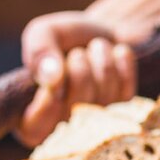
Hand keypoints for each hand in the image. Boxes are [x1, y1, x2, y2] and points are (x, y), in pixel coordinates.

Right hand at [17, 11, 147, 146]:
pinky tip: (114, 55)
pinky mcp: (125, 108)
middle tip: (77, 54)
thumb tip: (50, 76)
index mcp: (33, 118)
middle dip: (79, 67)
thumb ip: (38, 50)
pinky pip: (126, 84)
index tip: (55, 70)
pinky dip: (121, 60)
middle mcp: (66, 127)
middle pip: (77, 103)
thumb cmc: (64, 39)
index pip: (35, 129)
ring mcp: (98, 121)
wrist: (99, 31)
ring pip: (105, 91)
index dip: (48, 97)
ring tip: (94, 50)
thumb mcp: (43, 34)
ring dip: (101, 58)